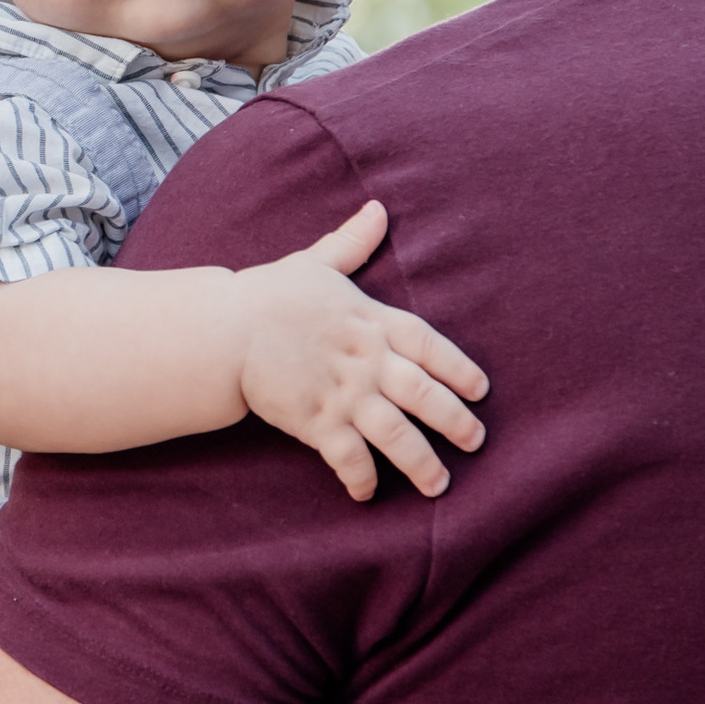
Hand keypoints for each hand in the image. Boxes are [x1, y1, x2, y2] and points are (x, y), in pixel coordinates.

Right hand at [233, 201, 486, 500]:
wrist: (223, 329)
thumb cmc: (269, 294)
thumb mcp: (317, 263)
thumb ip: (352, 242)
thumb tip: (378, 209)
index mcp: (372, 320)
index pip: (430, 345)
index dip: (460, 368)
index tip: (481, 391)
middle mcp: (367, 360)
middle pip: (426, 396)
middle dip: (456, 422)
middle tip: (476, 442)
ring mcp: (343, 394)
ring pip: (398, 435)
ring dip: (422, 464)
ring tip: (439, 485)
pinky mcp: (316, 421)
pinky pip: (349, 458)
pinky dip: (360, 478)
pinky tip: (366, 494)